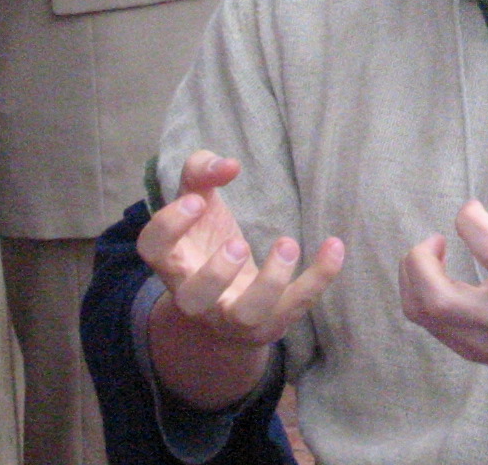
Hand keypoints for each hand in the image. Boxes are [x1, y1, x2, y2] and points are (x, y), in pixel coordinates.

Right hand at [140, 151, 343, 408]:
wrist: (224, 306)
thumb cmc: (208, 242)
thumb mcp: (198, 203)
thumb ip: (201, 172)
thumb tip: (228, 165)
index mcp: (173, 261)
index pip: (152, 249)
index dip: (169, 225)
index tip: (197, 200)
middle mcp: (196, 297)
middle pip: (194, 298)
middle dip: (216, 273)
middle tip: (238, 243)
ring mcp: (233, 316)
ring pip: (246, 314)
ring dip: (270, 281)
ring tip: (287, 243)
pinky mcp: (270, 323)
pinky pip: (295, 306)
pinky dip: (318, 277)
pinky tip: (334, 246)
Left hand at [399, 181, 487, 402]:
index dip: (470, 218)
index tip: (475, 209)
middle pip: (436, 296)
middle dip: (419, 258)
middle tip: (435, 240)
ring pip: (425, 315)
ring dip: (413, 278)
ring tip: (431, 257)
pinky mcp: (481, 355)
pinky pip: (434, 328)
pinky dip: (425, 297)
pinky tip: (443, 279)